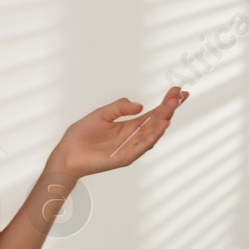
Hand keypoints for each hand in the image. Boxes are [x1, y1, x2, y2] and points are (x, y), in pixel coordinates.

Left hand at [50, 87, 187, 177]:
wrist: (68, 153)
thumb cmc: (82, 135)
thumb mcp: (101, 114)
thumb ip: (119, 108)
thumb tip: (140, 105)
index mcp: (129, 125)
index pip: (152, 113)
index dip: (165, 103)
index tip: (178, 91)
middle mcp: (134, 136)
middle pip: (156, 121)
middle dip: (169, 108)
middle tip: (181, 95)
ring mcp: (132, 147)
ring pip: (153, 132)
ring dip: (164, 120)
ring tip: (172, 107)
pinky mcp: (126, 157)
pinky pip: (142, 146)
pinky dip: (153, 136)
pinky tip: (162, 125)